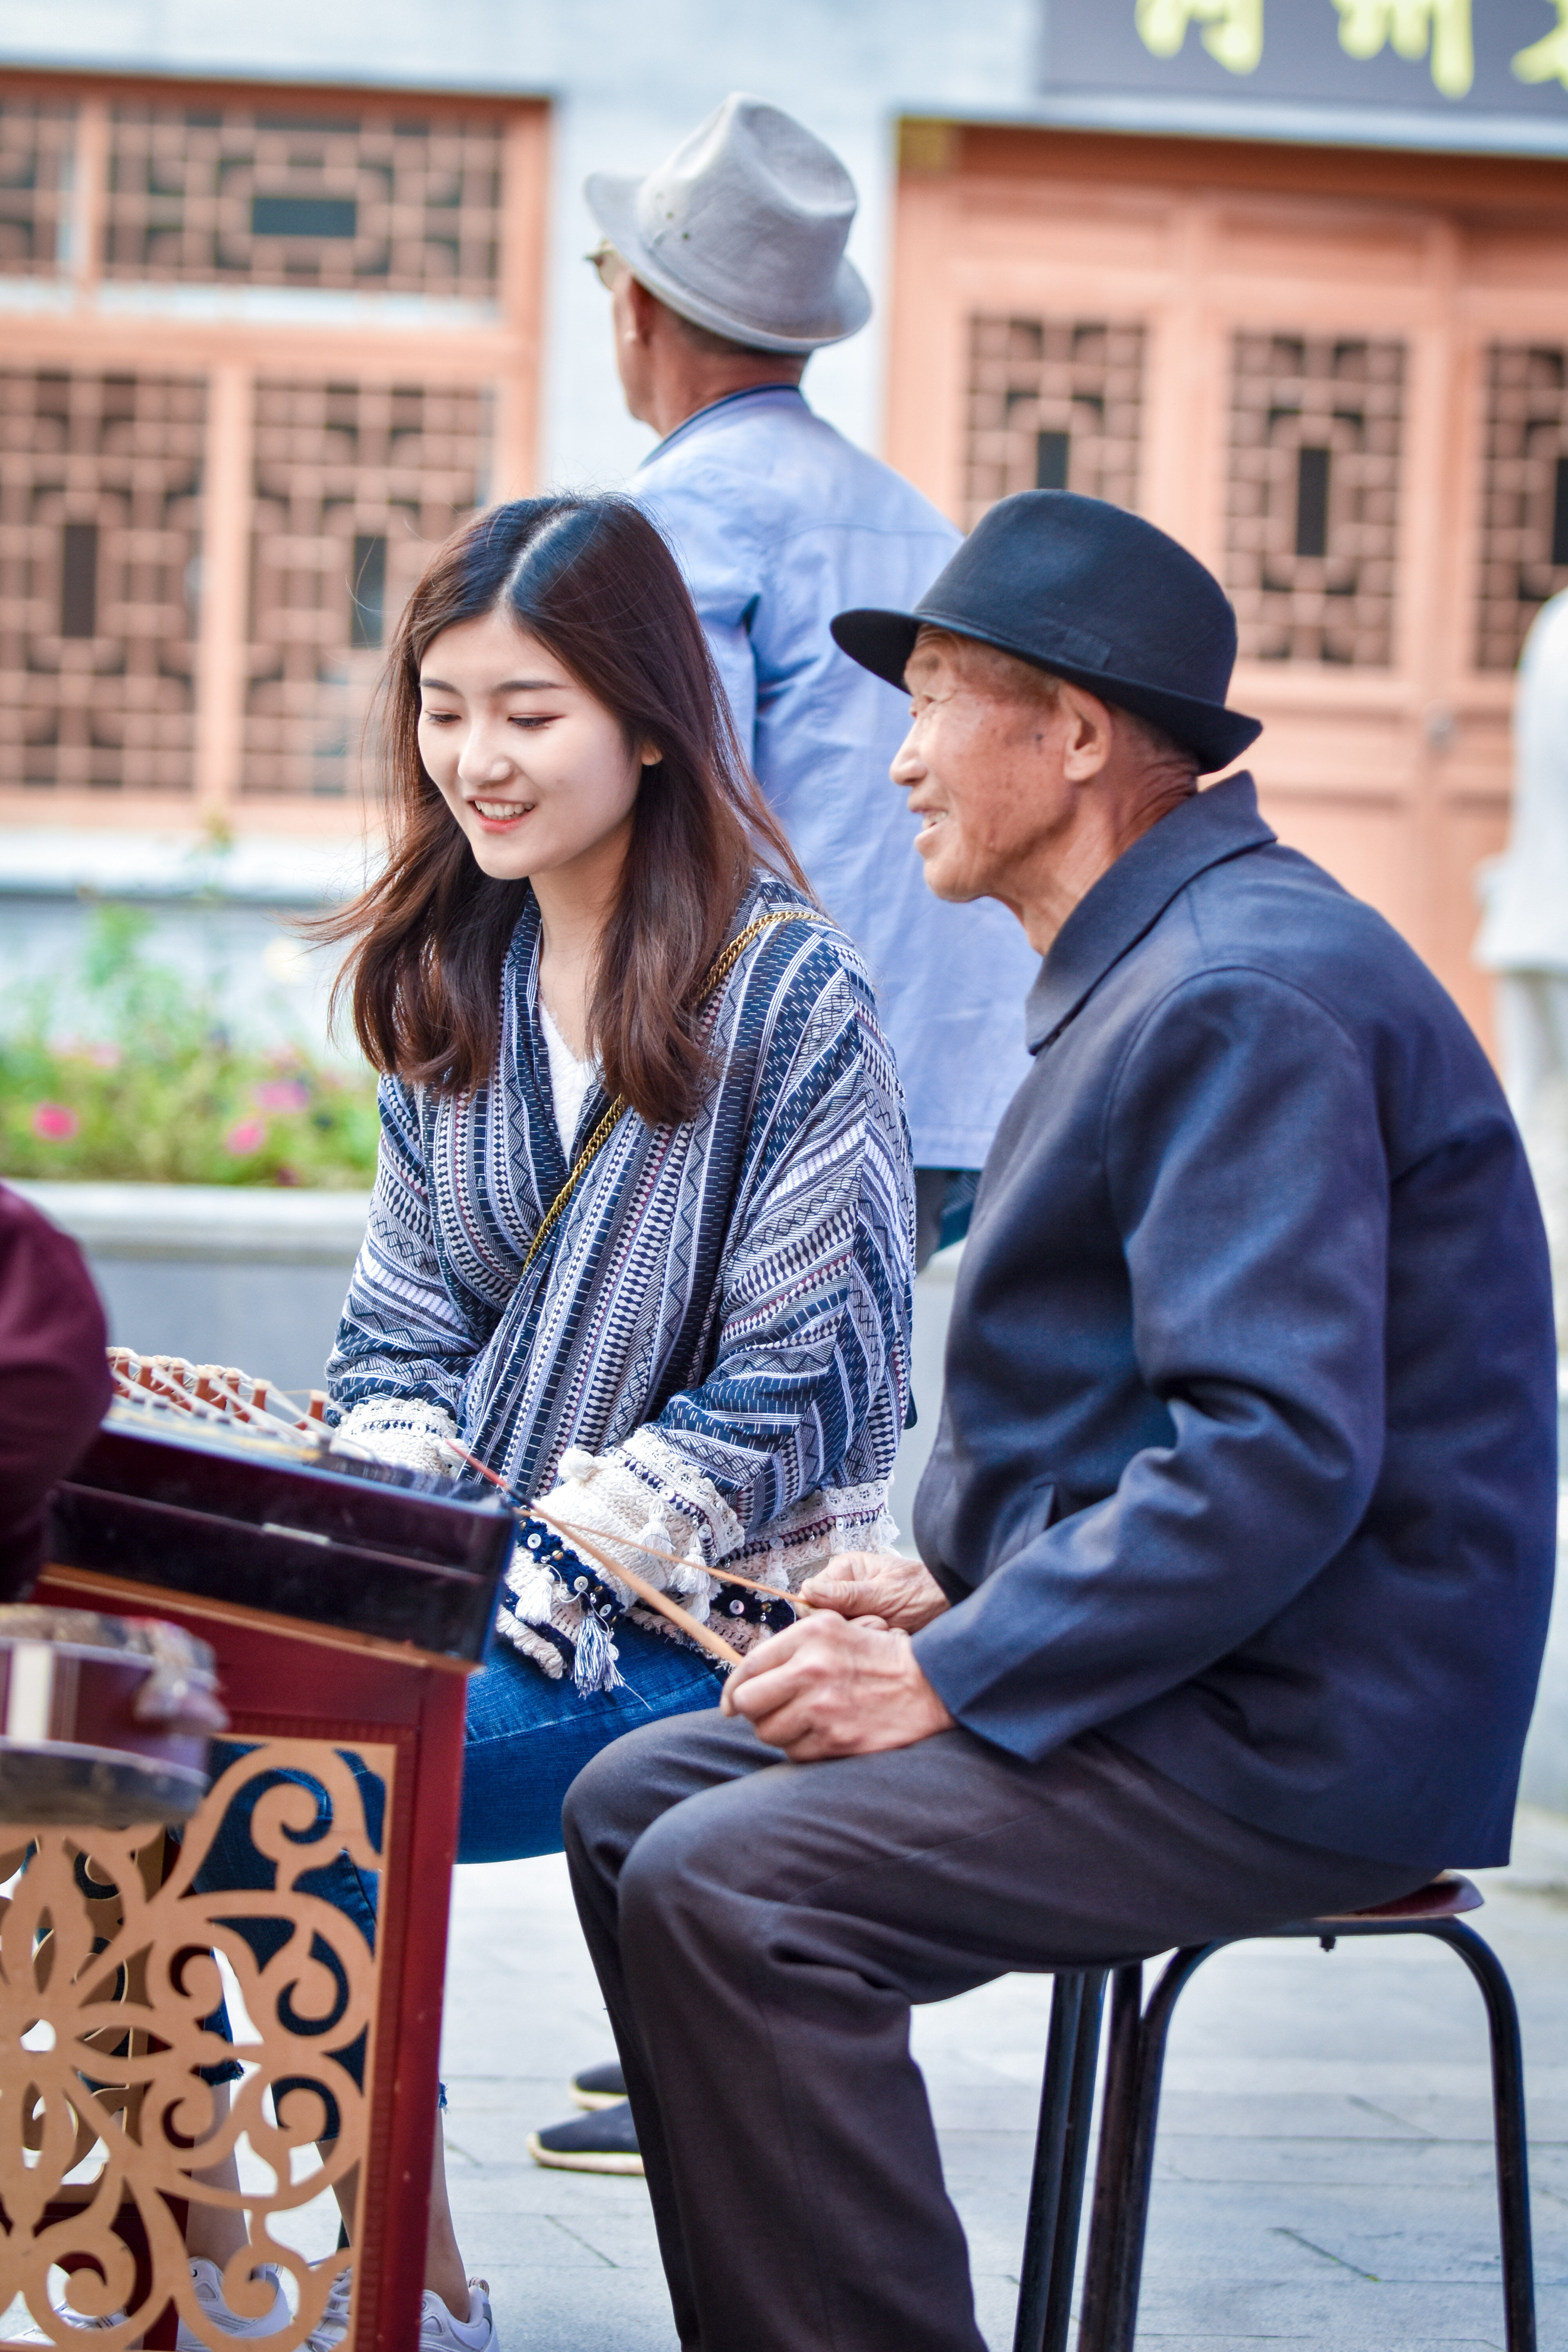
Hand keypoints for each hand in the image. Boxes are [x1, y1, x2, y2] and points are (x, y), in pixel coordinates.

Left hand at [719, 1609, 953, 1760]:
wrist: (930, 1685)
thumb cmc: (877, 1657)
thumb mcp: (833, 1630)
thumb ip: (787, 1648)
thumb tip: (742, 1682)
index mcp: (810, 1636)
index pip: (748, 1666)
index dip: (733, 1689)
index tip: (731, 1703)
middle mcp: (812, 1669)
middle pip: (748, 1703)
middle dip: (755, 1710)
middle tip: (772, 1710)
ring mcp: (824, 1708)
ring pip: (768, 1733)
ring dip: (780, 1731)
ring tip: (805, 1720)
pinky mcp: (837, 1741)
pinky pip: (794, 1754)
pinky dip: (802, 1748)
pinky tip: (823, 1733)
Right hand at [800, 1549, 950, 1632]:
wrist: (952, 1608)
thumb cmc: (924, 1592)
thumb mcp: (885, 1593)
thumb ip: (847, 1594)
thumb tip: (808, 1590)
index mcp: (844, 1570)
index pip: (810, 1596)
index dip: (825, 1614)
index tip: (850, 1618)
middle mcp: (844, 1589)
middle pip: (822, 1619)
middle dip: (848, 1626)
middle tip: (878, 1623)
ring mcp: (854, 1610)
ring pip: (837, 1634)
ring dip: (861, 1636)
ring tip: (887, 1628)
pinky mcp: (864, 1629)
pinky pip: (852, 1643)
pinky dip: (868, 1646)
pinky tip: (887, 1639)